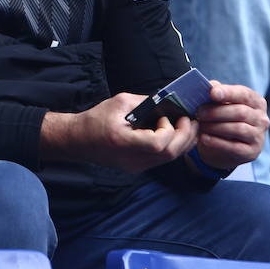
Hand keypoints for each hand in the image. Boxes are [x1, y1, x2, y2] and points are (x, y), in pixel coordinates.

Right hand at [41, 92, 198, 173]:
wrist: (79, 140)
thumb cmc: (96, 119)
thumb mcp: (119, 102)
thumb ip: (145, 102)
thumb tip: (168, 102)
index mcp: (124, 142)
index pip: (158, 144)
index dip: (168, 130)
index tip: (164, 117)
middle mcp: (132, 159)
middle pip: (169, 154)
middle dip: (186, 136)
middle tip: (190, 120)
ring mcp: (135, 166)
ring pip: (169, 159)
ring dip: (183, 142)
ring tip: (188, 126)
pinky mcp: (138, 167)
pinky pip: (162, 159)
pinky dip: (173, 146)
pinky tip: (176, 134)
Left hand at [192, 82, 269, 172]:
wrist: (225, 146)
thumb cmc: (223, 119)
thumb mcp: (222, 104)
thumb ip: (217, 94)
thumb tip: (210, 86)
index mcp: (256, 102)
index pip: (244, 94)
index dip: (228, 93)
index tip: (212, 93)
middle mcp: (262, 119)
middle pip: (240, 112)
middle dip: (216, 112)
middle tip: (199, 112)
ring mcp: (258, 137)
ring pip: (238, 129)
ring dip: (215, 126)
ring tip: (200, 125)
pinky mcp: (252, 152)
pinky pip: (234, 147)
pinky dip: (217, 142)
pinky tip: (204, 138)